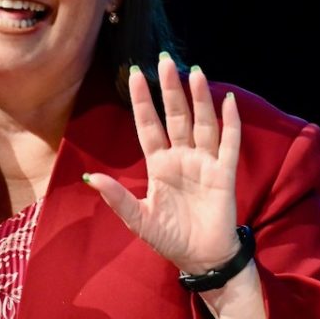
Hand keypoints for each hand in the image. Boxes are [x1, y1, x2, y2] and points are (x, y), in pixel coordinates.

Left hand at [83, 55, 241, 273]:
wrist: (201, 258)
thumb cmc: (170, 238)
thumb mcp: (138, 219)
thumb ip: (117, 198)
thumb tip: (89, 178)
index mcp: (159, 165)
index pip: (148, 126)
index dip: (142, 102)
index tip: (133, 74)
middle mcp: (181, 158)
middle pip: (175, 117)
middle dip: (169, 90)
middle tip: (165, 60)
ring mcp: (204, 163)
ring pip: (202, 123)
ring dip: (199, 99)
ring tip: (195, 72)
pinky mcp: (224, 173)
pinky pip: (228, 143)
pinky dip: (230, 122)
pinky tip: (227, 100)